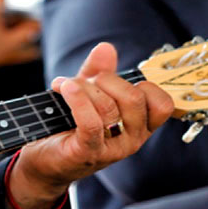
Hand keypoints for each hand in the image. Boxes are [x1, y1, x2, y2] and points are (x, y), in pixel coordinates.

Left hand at [7, 42, 173, 208]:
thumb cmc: (70, 126)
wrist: (44, 160)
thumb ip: (99, 72)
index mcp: (140, 126)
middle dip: (106, 80)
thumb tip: (106, 48)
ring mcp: (112, 150)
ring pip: (109, 108)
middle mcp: (132, 140)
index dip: (143, 84)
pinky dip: (77, 100)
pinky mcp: (88, 153)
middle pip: (134, 99)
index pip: (163, 103)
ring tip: (64, 86)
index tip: (114, 80)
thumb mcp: (88, 95)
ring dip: (83, 88)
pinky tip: (64, 88)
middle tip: (84, 82)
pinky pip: (90, 122)